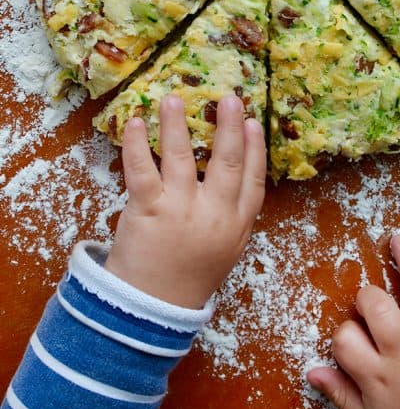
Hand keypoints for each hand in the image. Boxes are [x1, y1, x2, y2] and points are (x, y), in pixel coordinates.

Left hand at [104, 93, 265, 308]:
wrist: (150, 310)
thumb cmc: (189, 275)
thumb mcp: (227, 249)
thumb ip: (234, 214)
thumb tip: (239, 169)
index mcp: (237, 225)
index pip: (254, 180)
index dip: (256, 149)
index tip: (254, 122)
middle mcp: (213, 214)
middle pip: (226, 162)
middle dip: (229, 127)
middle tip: (229, 98)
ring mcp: (180, 211)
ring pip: (182, 158)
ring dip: (177, 124)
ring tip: (173, 98)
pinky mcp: (147, 210)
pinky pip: (142, 169)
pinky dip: (136, 144)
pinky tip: (135, 122)